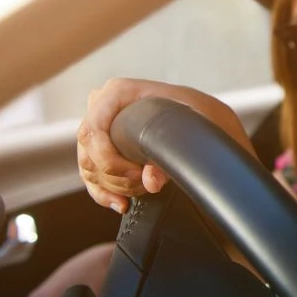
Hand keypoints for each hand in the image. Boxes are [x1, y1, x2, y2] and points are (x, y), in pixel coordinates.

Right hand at [76, 77, 257, 213]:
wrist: (206, 118)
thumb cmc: (199, 113)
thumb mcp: (195, 127)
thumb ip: (174, 153)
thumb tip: (151, 181)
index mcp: (118, 92)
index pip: (92, 130)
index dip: (108, 160)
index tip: (138, 175)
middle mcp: (103, 106)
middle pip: (89, 153)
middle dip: (117, 177)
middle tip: (146, 184)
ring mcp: (100, 128)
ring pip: (89, 167)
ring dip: (115, 186)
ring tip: (143, 189)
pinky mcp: (103, 148)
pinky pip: (91, 176)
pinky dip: (104, 194)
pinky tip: (123, 204)